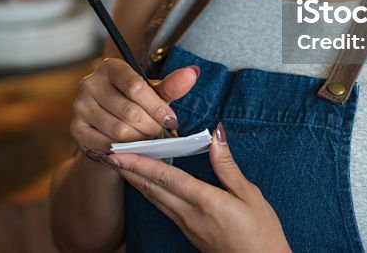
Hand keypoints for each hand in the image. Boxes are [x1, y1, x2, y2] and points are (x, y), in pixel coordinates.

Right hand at [70, 59, 199, 160]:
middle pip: (129, 112)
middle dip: (152, 128)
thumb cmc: (135, 105)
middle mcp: (90, 84)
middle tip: (163, 136)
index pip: (136, 86)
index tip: (172, 121)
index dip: (158, 107)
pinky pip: (107, 146)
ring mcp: (80, 107)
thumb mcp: (153, 94)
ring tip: (152, 143)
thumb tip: (192, 73)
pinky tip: (135, 152)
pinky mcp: (77, 130)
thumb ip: (171, 86)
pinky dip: (124, 152)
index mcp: (110, 67)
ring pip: (119, 132)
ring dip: (141, 142)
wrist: (110, 126)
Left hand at [110, 122, 290, 252]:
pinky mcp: (188, 231)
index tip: (119, 152)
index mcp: (205, 202)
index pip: (165, 177)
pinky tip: (143, 183)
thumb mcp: (250, 195)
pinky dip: (148, 191)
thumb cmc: (261, 232)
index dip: (140, 163)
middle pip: (151, 188)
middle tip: (106, 154)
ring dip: (133, 180)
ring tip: (117, 164)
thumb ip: (227, 165)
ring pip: (154, 198)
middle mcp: (189, 214)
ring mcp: (186, 225)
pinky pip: (162, 207)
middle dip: (127, 170)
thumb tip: (216, 134)